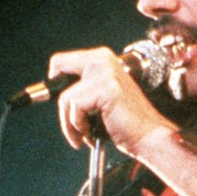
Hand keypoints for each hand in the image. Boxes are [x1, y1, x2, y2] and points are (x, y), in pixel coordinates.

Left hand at [48, 47, 176, 154]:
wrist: (149, 136)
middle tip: (72, 125)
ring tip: (85, 134)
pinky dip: (78, 126)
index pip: (62, 61)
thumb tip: (48, 91)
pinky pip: (75, 107)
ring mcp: (105, 73)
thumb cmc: (126, 123)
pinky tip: (91, 134)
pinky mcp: (105, 88)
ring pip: (66, 98)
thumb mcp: (99, 98)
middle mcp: (103, 60)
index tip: (48, 96)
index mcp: (102, 59)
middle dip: (62, 104)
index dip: (53, 79)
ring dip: (70, 123)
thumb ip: (81, 89)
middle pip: (59, 73)